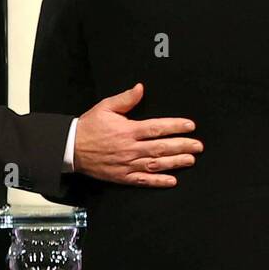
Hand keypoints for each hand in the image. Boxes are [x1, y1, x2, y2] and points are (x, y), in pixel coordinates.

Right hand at [73, 82, 201, 186]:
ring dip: (175, 162)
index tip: (190, 126)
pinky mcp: (122, 176)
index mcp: (128, 130)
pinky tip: (172, 181)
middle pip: (161, 147)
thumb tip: (140, 88)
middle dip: (182, 146)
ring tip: (191, 160)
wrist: (70, 148)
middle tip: (198, 146)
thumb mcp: (105, 107)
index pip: (157, 127)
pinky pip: (143, 180)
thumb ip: (125, 99)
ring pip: (156, 164)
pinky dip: (158, 181)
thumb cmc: (88, 127)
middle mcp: (130, 148)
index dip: (175, 126)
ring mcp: (127, 164)